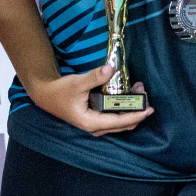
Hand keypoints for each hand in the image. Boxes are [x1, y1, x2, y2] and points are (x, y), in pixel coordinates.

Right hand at [25, 64, 152, 136]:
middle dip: (136, 110)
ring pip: (120, 121)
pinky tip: (128, 91)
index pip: (118, 122)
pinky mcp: (97, 117)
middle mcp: (96, 127)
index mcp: (91, 122)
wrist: (47, 95)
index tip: (149, 109)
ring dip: (132, 107)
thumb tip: (111, 69)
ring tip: (138, 89)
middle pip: (123, 124)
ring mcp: (96, 124)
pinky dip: (124, 105)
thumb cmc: (61, 91)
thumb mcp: (77, 83)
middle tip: (144, 93)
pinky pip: (115, 116)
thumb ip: (94, 77)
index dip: (135, 116)